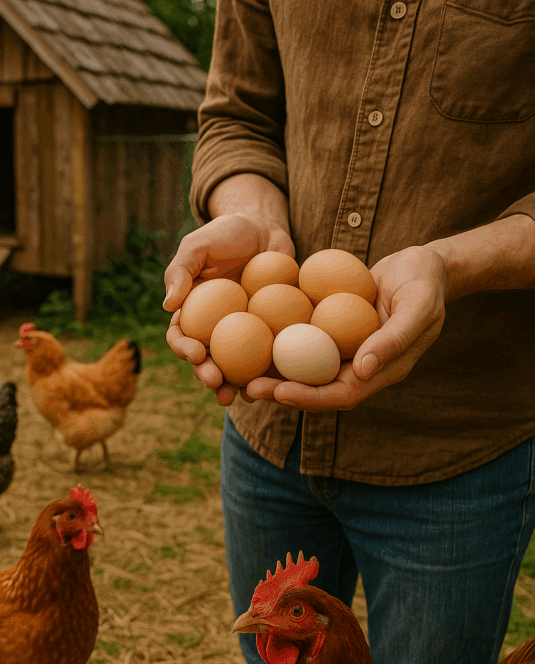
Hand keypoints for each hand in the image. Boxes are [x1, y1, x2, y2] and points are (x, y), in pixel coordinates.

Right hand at [164, 213, 293, 405]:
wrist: (266, 227)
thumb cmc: (227, 232)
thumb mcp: (199, 244)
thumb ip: (181, 270)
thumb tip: (169, 306)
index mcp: (192, 312)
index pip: (180, 336)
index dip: (184, 350)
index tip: (196, 355)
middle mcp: (214, 328)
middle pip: (206, 360)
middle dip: (208, 375)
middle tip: (217, 382)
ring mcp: (243, 333)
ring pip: (235, 367)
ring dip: (233, 385)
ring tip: (239, 396)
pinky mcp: (269, 333)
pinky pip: (266, 357)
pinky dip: (266, 373)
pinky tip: (271, 385)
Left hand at [245, 245, 446, 410]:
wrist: (422, 265)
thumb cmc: (425, 282)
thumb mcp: (418, 305)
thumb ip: (394, 339)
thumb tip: (362, 371)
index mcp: (382, 371)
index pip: (342, 396)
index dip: (310, 398)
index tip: (280, 392)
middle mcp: (359, 369)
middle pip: (316, 390)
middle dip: (282, 393)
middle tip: (248, 388)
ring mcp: (345, 352)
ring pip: (305, 372)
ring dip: (274, 375)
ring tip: (239, 374)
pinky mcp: (332, 334)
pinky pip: (303, 344)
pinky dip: (279, 346)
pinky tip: (250, 338)